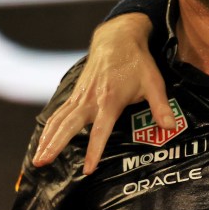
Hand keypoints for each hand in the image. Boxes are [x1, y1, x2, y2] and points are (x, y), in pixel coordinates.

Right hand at [32, 13, 172, 174]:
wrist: (117, 39)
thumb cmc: (137, 62)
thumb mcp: (154, 82)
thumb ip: (160, 106)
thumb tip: (172, 127)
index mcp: (110, 100)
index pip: (101, 131)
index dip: (94, 151)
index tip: (88, 170)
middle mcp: (91, 100)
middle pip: (69, 125)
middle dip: (55, 145)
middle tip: (41, 163)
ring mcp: (81, 96)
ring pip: (59, 120)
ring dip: (47, 139)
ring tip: (37, 159)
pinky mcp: (76, 93)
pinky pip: (59, 113)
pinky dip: (49, 127)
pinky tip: (43, 140)